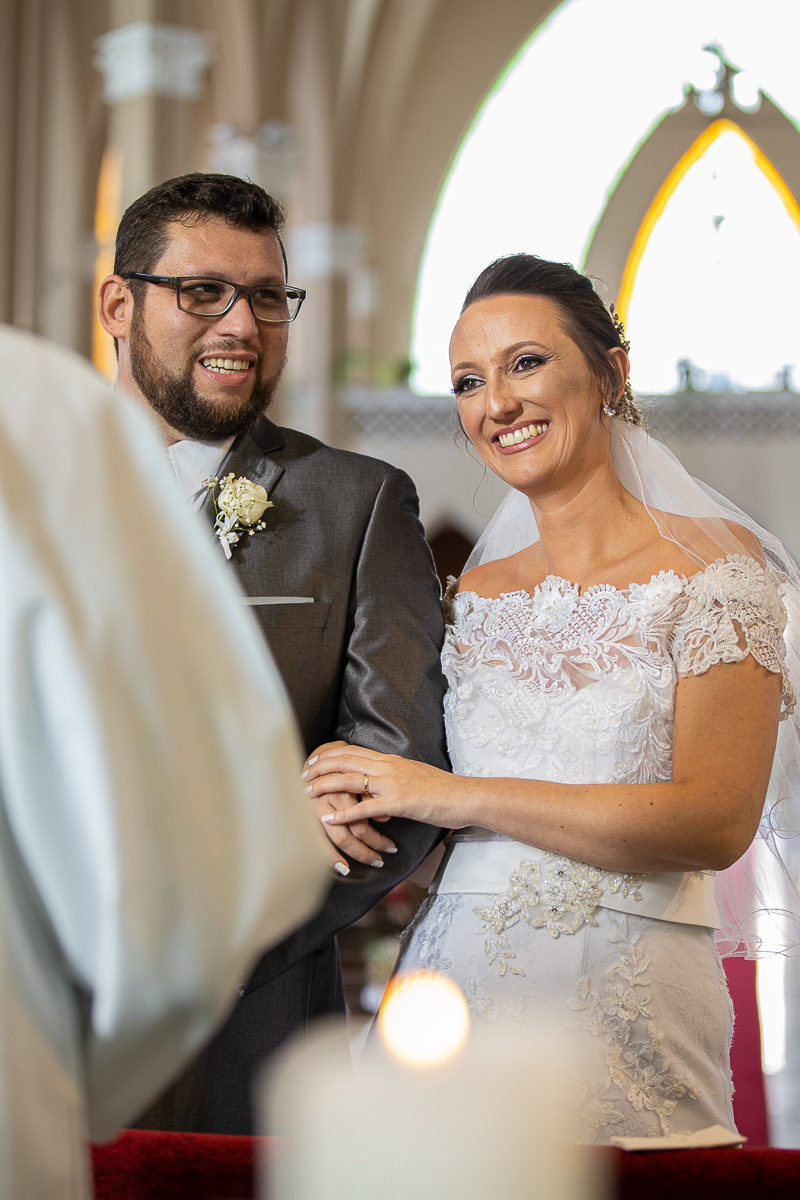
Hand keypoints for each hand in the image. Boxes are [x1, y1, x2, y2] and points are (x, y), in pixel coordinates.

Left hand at [304, 744, 467, 829]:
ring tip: (305, 794)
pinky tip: (329, 818)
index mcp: (390, 760)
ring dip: (324, 787)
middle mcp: (388, 767)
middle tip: (300, 775)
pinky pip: (365, 808)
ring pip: (349, 781)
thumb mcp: (413, 777)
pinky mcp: (398, 802)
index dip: (330, 755)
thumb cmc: (442, 790)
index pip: (353, 752)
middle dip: (319, 767)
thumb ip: (392, 779)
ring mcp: (392, 784)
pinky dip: (344, 813)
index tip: (313, 761)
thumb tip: (377, 788)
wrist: (463, 795)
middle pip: (345, 761)